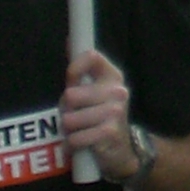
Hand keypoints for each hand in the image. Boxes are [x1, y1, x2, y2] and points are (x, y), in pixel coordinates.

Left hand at [61, 49, 134, 177]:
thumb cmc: (100, 117)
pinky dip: (72, 146)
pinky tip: (82, 144)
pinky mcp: (109, 133)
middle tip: (76, 117)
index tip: (70, 80)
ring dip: (68, 131)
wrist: (123, 150)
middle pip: (70, 95)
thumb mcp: (93, 92)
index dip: (74, 68)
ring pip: (69, 119)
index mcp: (113, 76)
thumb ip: (80, 71)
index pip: (92, 57)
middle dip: (65, 110)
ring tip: (80, 131)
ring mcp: (115, 112)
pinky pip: (74, 138)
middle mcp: (118, 91)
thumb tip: (69, 40)